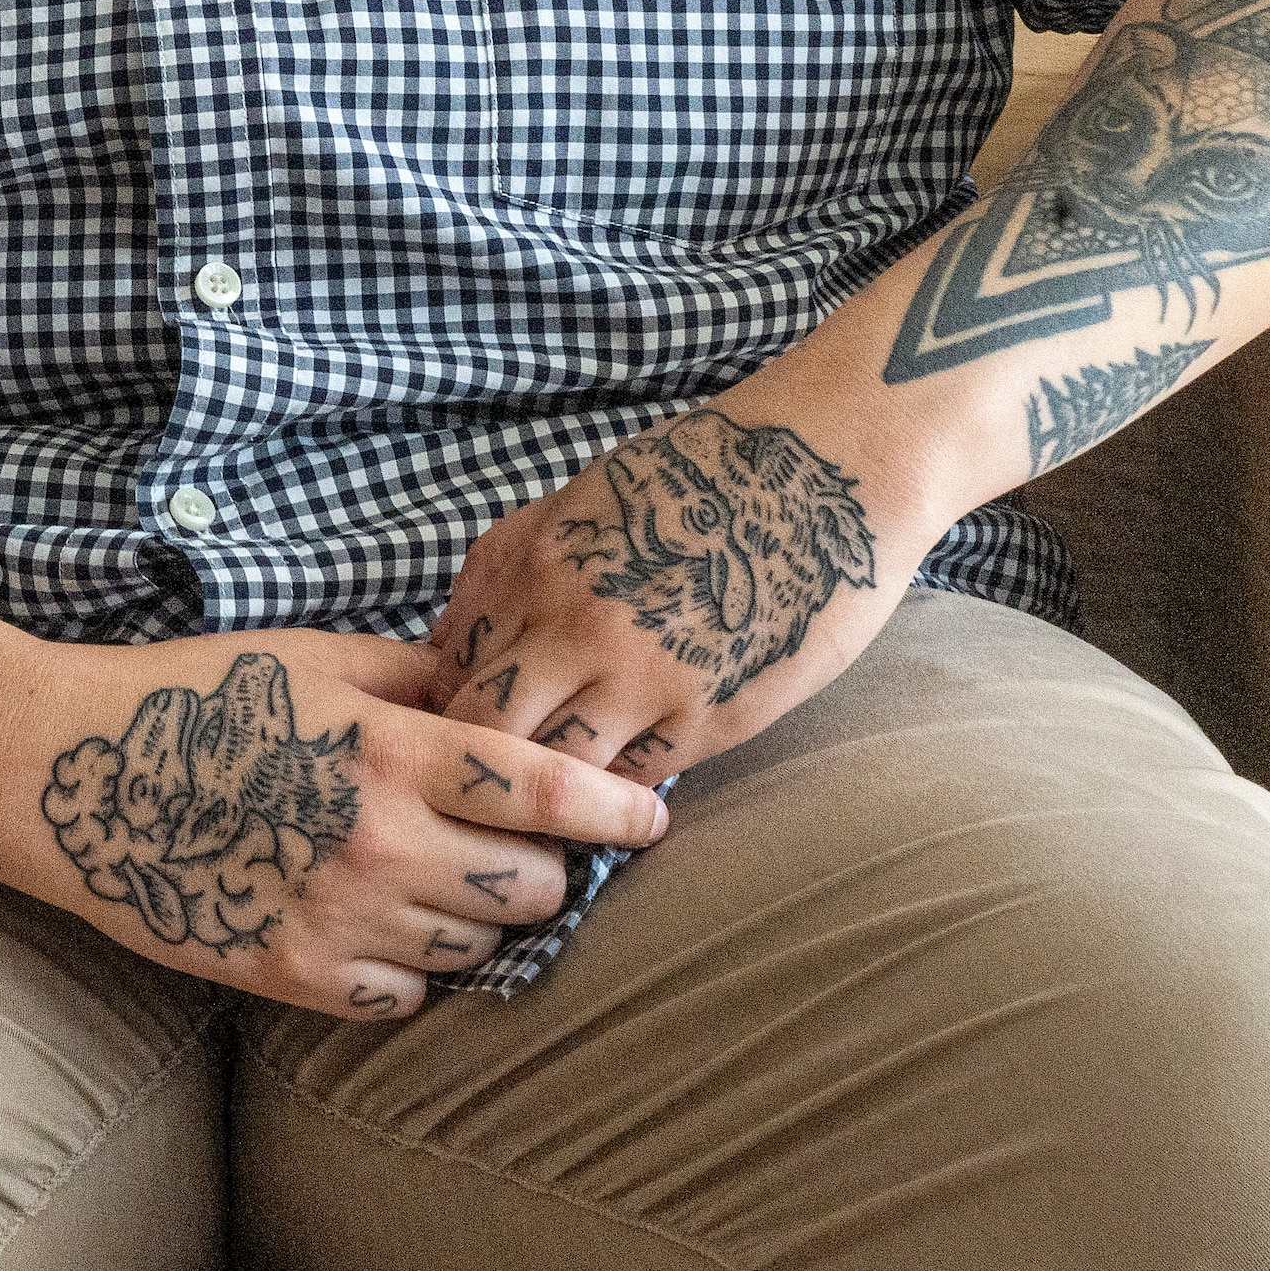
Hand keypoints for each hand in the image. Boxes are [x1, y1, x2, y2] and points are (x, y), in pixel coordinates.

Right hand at [14, 630, 662, 1021]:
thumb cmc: (193, 696)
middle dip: (552, 869)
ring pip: (476, 946)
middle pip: (532, 887)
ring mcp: (338, 919)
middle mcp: (377, 843)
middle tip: (532, 848)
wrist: (68, 774)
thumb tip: (505, 692)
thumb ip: (420, 676)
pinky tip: (388, 922)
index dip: (617, 811)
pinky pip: (406, 996)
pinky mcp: (294, 976)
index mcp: (389, 750)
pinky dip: (416, 966)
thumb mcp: (316, 656)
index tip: (649, 820)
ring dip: (484, 916)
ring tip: (451, 879)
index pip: (547, 794)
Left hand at [424, 405, 887, 788]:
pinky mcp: (712, 717)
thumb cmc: (702, 476)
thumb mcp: (580, 499)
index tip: (457, 730)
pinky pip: (639, 778)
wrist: (824, 471)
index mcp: (537, 565)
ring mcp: (646, 678)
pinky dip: (621, 786)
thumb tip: (445, 646)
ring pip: (558, 772)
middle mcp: (578, 625)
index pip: (450, 672)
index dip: (445, 710)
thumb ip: (506, 567)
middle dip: (483, 763)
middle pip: (487, 733)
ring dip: (551, 790)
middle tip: (496, 780)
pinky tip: (621, 781)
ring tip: (553, 798)